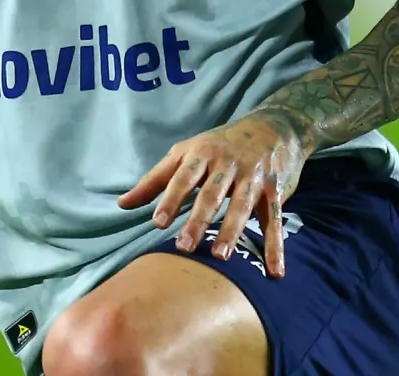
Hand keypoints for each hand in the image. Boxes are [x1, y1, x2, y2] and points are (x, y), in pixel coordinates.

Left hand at [117, 112, 311, 277]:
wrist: (272, 126)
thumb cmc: (219, 144)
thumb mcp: (185, 154)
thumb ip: (155, 180)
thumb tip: (122, 205)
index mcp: (202, 154)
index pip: (184, 177)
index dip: (171, 198)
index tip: (158, 222)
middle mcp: (228, 164)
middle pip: (212, 193)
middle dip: (199, 219)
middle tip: (184, 246)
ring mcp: (253, 177)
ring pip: (242, 205)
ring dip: (232, 231)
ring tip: (220, 257)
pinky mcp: (274, 191)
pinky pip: (274, 220)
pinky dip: (275, 246)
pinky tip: (275, 271)